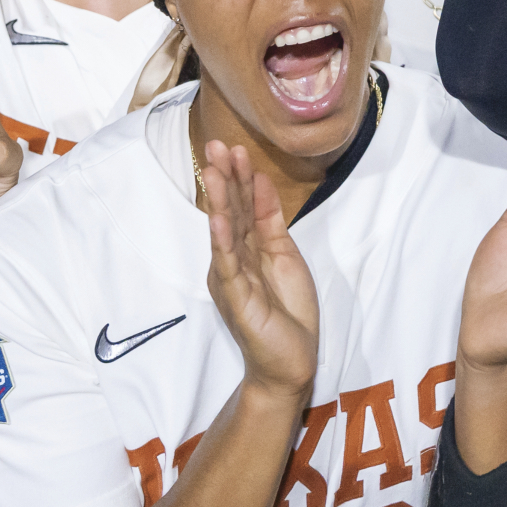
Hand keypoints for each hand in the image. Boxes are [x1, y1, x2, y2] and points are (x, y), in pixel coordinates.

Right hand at [203, 140, 319, 397]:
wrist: (292, 360)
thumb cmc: (287, 310)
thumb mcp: (283, 254)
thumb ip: (269, 219)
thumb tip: (260, 180)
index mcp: (244, 249)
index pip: (240, 206)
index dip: (239, 177)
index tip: (235, 147)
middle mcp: (232, 261)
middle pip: (228, 213)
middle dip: (224, 179)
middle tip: (215, 146)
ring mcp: (231, 279)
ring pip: (224, 233)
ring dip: (220, 201)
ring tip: (215, 171)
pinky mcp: (236, 299)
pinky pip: (228, 266)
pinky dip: (222, 241)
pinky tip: (219, 219)